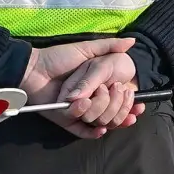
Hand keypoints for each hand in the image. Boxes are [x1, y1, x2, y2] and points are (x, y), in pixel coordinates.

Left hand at [17, 38, 134, 138]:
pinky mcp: (65, 120)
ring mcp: (77, 112)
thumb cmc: (59, 57)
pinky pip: (81, 131)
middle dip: (118, 108)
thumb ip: (109, 46)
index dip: (130, 106)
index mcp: (95, 87)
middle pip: (110, 114)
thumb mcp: (87, 50)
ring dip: (102, 112)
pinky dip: (91, 132)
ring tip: (98, 98)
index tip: (140, 107)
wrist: (33, 68)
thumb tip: (132, 41)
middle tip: (119, 93)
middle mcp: (89, 101)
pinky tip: (100, 129)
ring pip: (97, 121)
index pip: (117, 101)